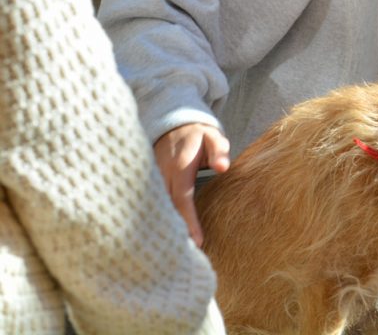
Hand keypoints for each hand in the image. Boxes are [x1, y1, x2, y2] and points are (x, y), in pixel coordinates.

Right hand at [153, 123, 229, 246]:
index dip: (188, 221)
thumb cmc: (199, 134)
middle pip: (167, 210)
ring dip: (164, 229)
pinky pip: (153, 205)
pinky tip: (164, 237)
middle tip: (185, 258)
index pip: (182, 199)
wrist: (174, 124)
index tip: (197, 241)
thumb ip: (220, 150)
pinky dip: (158, 220)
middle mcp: (162, 176)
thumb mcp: (212, 137)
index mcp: (179, 168)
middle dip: (175, 233)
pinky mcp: (149, 183)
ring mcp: (153, 180)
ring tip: (175, 255)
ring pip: (156, 210)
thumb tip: (223, 167)